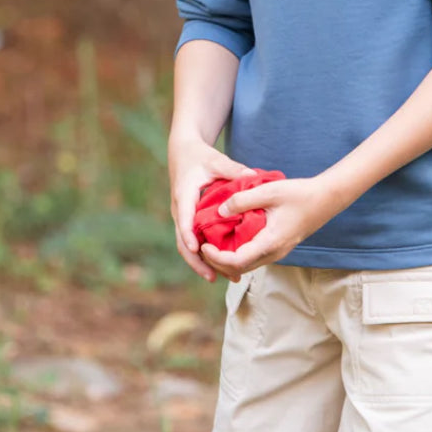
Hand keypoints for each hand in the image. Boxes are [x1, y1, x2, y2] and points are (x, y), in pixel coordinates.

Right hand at [168, 134, 256, 283]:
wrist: (182, 152)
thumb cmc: (200, 156)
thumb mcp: (216, 160)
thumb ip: (233, 169)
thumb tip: (253, 176)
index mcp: (184, 195)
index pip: (185, 219)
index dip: (190, 235)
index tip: (197, 249)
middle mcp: (179, 210)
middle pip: (183, 242)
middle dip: (197, 261)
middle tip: (214, 277)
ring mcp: (182, 217)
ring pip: (186, 246)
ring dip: (200, 263)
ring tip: (219, 278)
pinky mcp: (187, 220)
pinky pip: (192, 242)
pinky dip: (202, 255)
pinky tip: (218, 266)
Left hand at [198, 175, 341, 276]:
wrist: (326, 199)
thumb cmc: (299, 193)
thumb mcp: (268, 191)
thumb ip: (242, 200)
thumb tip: (219, 211)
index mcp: (270, 242)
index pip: (237, 262)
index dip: (216, 257)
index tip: (203, 244)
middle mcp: (274, 253)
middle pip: (238, 269)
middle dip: (217, 262)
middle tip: (201, 245)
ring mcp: (277, 253)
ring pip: (246, 266)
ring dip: (226, 260)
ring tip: (211, 244)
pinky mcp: (278, 248)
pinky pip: (253, 257)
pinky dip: (237, 254)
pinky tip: (228, 240)